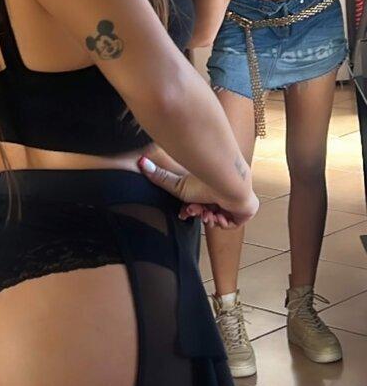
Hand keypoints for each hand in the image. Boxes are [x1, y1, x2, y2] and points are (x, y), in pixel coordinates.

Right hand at [138, 156, 258, 228]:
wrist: (228, 184)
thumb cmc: (204, 181)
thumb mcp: (178, 185)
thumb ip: (159, 176)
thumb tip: (139, 161)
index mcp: (208, 186)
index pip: (198, 203)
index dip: (190, 211)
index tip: (184, 213)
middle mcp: (221, 192)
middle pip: (207, 211)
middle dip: (200, 214)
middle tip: (196, 212)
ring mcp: (235, 200)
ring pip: (218, 218)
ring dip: (210, 218)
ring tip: (208, 213)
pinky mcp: (246, 209)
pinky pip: (232, 224)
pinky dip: (223, 223)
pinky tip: (218, 215)